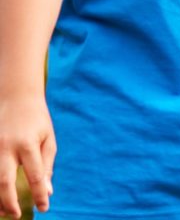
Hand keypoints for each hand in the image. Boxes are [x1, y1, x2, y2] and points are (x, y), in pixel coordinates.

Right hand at [0, 95, 54, 218]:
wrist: (15, 97)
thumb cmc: (36, 120)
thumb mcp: (48, 139)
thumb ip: (47, 166)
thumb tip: (47, 191)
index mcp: (27, 145)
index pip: (35, 176)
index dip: (39, 195)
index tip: (44, 208)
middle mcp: (6, 147)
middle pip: (4, 181)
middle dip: (9, 202)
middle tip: (15, 216)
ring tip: (2, 211)